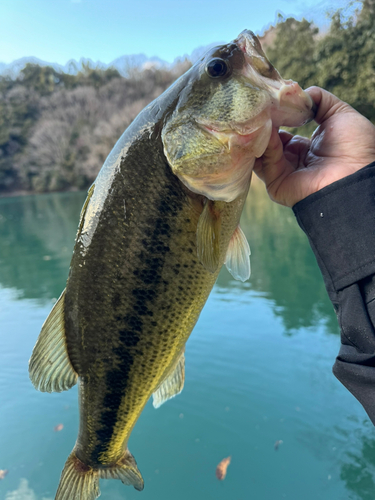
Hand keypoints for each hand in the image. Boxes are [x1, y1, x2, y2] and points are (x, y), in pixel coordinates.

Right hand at [254, 87, 374, 206]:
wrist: (357, 175)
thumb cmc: (355, 148)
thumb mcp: (340, 114)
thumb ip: (319, 100)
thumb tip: (298, 93)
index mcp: (305, 148)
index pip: (279, 131)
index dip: (274, 115)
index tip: (268, 99)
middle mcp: (291, 161)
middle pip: (267, 140)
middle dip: (263, 122)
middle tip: (259, 104)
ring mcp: (282, 173)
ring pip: (262, 150)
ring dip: (260, 132)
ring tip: (259, 113)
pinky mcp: (276, 183)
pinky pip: (265, 161)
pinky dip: (264, 144)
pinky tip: (268, 129)